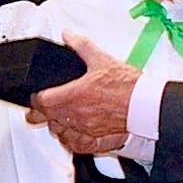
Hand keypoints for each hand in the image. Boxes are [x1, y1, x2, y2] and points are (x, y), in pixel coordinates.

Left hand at [28, 34, 135, 155]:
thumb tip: (69, 36)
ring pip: (59, 132)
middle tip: (43, 106)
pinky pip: (75, 145)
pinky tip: (72, 132)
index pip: (40, 101)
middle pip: (45, 119)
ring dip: (56, 124)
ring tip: (60, 115)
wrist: (147, 105)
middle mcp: (76, 116)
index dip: (36, 97)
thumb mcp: (102, 60)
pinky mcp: (96, 140)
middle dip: (41, 112)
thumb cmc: (128, 87)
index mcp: (73, 96)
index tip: (39, 93)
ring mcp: (85, 130)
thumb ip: (81, 46)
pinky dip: (71, 139)